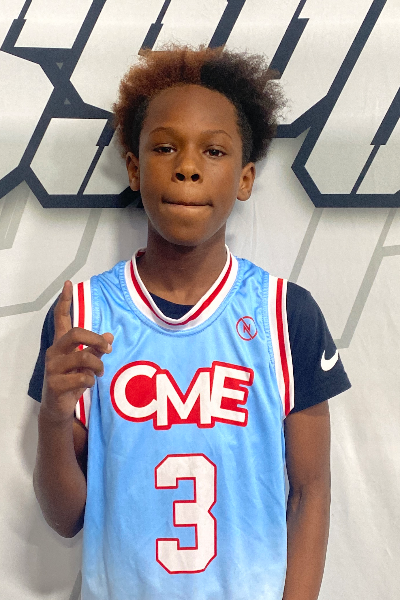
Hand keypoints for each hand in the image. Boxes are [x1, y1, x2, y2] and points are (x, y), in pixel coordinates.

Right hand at [41, 281, 112, 423]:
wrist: (58, 408)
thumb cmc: (72, 381)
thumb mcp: (86, 363)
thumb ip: (96, 349)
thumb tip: (111, 336)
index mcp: (61, 344)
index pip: (61, 318)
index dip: (65, 301)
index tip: (69, 284)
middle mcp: (54, 352)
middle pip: (75, 333)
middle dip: (96, 339)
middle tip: (107, 349)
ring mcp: (52, 367)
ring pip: (83, 356)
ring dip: (98, 365)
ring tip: (100, 372)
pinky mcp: (55, 384)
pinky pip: (82, 377)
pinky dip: (91, 380)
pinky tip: (89, 383)